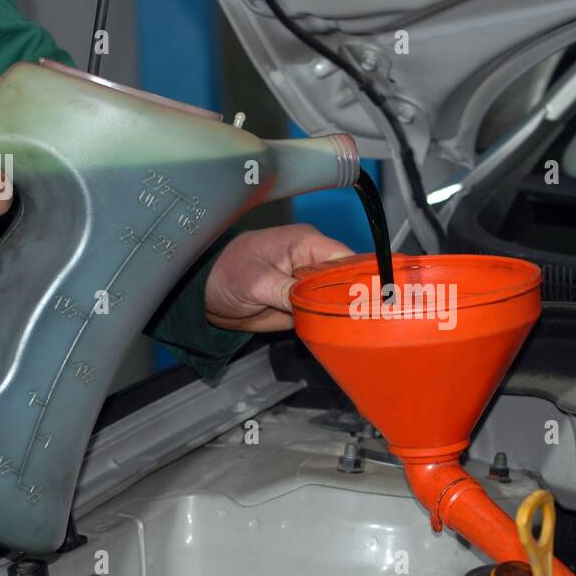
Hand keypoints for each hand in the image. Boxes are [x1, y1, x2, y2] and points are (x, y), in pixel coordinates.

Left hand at [205, 224, 352, 331]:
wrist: (207, 293)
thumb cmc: (226, 272)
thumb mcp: (256, 282)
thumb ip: (287, 292)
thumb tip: (315, 302)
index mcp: (306, 243)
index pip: (346, 257)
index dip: (360, 278)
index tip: (369, 300)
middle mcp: (313, 261)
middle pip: (350, 280)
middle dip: (356, 300)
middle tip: (362, 321)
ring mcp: (311, 284)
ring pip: (341, 299)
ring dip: (344, 314)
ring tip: (354, 329)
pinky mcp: (305, 303)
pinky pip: (326, 314)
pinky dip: (330, 324)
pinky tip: (337, 332)